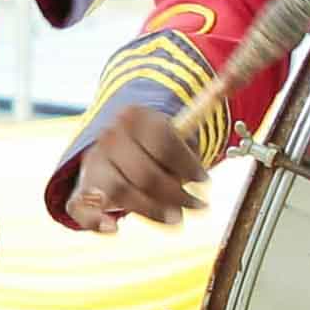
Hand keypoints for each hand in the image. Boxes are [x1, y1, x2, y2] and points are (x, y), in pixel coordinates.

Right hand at [57, 97, 202, 234]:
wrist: (114, 149)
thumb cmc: (154, 146)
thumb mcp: (172, 130)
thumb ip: (196, 122)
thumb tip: (228, 81)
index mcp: (134, 117)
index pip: (164, 143)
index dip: (189, 166)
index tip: (205, 180)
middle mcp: (110, 137)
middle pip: (146, 173)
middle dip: (176, 195)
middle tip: (198, 206)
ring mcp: (93, 164)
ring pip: (120, 192)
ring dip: (151, 211)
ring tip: (176, 220)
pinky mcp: (81, 189)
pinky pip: (81, 208)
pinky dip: (96, 220)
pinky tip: (114, 227)